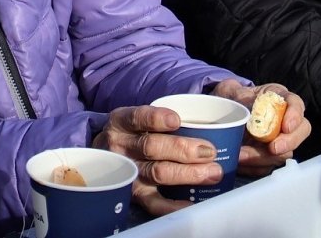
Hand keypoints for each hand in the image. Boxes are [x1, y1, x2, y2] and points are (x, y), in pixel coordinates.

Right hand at [93, 105, 221, 217]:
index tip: (177, 120)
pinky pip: (154, 203)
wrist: (107, 159)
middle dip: (184, 150)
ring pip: (158, 173)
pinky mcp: (134, 195)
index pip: (138, 118)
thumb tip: (208, 115)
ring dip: (188, 174)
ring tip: (213, 173)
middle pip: (152, 147)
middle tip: (210, 152)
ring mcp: (128, 172)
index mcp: (121, 122)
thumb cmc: (134, 134)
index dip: (156, 119)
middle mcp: (121, 147)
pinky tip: (194, 201)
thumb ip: (162, 116)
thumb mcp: (137, 118)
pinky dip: (175, 205)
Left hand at [209, 79, 310, 173]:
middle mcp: (283, 120)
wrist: (220, 118)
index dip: (294, 115)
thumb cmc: (228, 101)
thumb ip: (232, 90)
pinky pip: (267, 166)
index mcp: (277, 98)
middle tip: (272, 148)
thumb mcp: (228, 91)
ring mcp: (278, 140)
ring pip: (284, 153)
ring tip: (242, 156)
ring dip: (264, 157)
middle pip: (300, 131)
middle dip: (288, 142)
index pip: (295, 103)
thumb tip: (233, 89)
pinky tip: (240, 162)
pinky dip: (254, 166)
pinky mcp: (268, 157)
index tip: (286, 126)